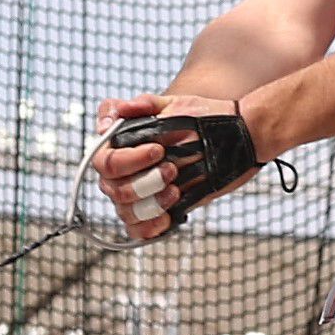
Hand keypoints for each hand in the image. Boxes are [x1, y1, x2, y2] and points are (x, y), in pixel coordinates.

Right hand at [93, 93, 245, 240]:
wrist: (229, 139)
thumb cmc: (199, 119)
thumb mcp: (175, 105)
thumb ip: (145, 104)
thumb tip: (122, 109)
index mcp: (120, 146)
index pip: (105, 161)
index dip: (129, 160)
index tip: (158, 150)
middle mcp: (122, 172)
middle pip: (113, 189)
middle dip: (143, 181)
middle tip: (172, 169)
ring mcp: (135, 194)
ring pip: (126, 212)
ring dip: (150, 204)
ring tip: (175, 191)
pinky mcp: (152, 212)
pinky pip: (137, 230)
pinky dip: (150, 227)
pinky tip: (169, 217)